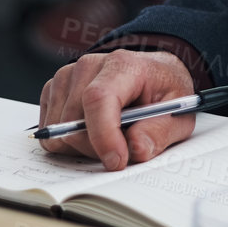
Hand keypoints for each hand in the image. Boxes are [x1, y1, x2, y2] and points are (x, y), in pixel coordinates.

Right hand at [37, 50, 196, 170]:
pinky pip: (49, 129)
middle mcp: (89, 65)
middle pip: (74, 121)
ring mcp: (68, 75)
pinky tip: (91, 130)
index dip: (103, 135)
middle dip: (97, 148)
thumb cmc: (162, 91)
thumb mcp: (177, 112)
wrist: (151, 73)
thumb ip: (160, 131)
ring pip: (58, 130)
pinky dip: (68, 139)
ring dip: (82, 145)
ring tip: (109, 134)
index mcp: (123, 65)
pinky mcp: (54, 88)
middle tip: (122, 147)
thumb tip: (136, 149)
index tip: (117, 161)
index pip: (99, 98)